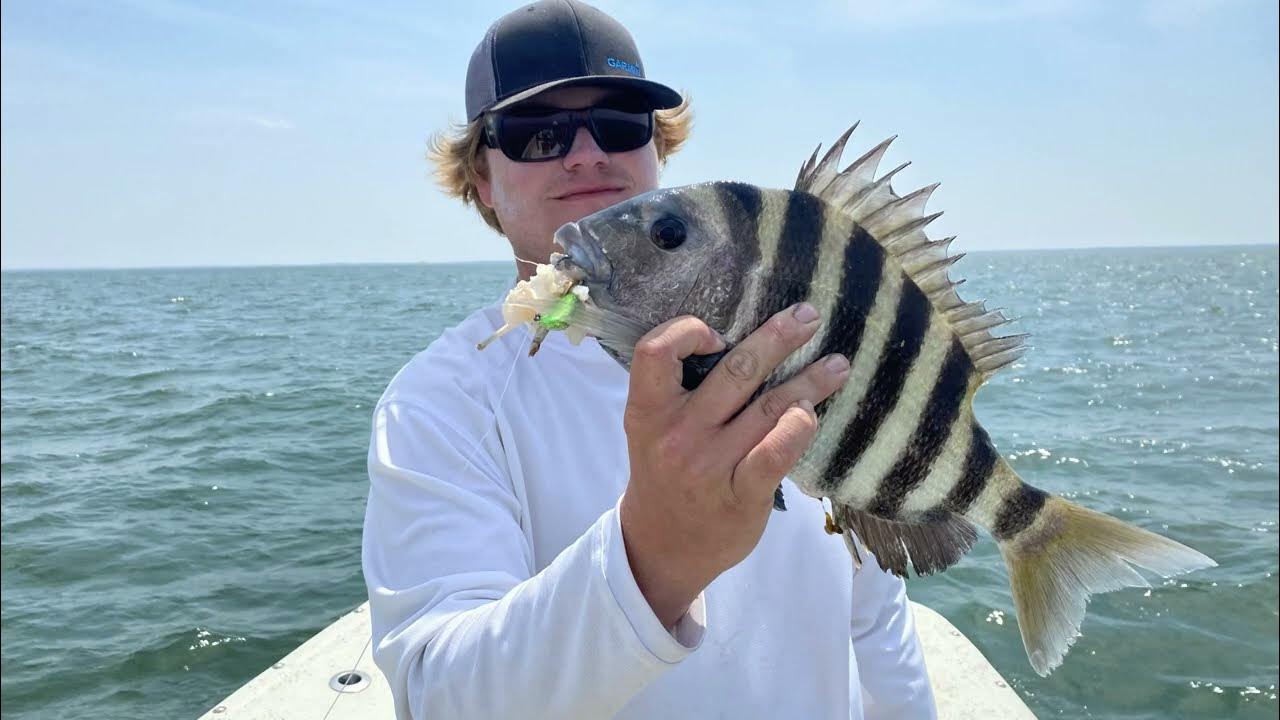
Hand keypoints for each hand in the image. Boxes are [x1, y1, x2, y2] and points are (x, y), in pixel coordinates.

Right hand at [618, 302, 850, 626]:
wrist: (662, 548)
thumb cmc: (665, 474)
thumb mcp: (652, 430)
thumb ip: (679, 391)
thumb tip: (737, 337)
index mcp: (648, 412)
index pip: (655, 353)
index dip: (687, 331)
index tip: (720, 333)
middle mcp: (677, 435)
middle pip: (733, 372)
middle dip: (777, 337)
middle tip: (808, 316)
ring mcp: (710, 466)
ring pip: (768, 408)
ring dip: (809, 380)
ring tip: (837, 364)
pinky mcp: (741, 495)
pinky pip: (777, 453)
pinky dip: (799, 427)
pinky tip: (812, 413)